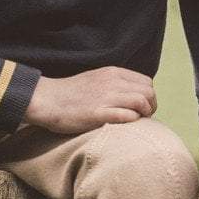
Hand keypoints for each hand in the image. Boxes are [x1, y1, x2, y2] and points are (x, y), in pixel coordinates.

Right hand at [24, 68, 156, 134]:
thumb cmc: (70, 94)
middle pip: (149, 92)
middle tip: (143, 117)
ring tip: (137, 122)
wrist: (47, 100)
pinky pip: (127, 116)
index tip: (142, 108)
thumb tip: (132, 96)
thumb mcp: (96, 79)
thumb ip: (114, 84)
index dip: (148, 96)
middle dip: (151, 107)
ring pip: (142, 102)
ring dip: (144, 114)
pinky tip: (125, 125)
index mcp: (113, 73)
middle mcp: (112, 82)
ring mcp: (106, 97)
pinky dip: (132, 121)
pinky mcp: (98, 113)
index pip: (147, 82)